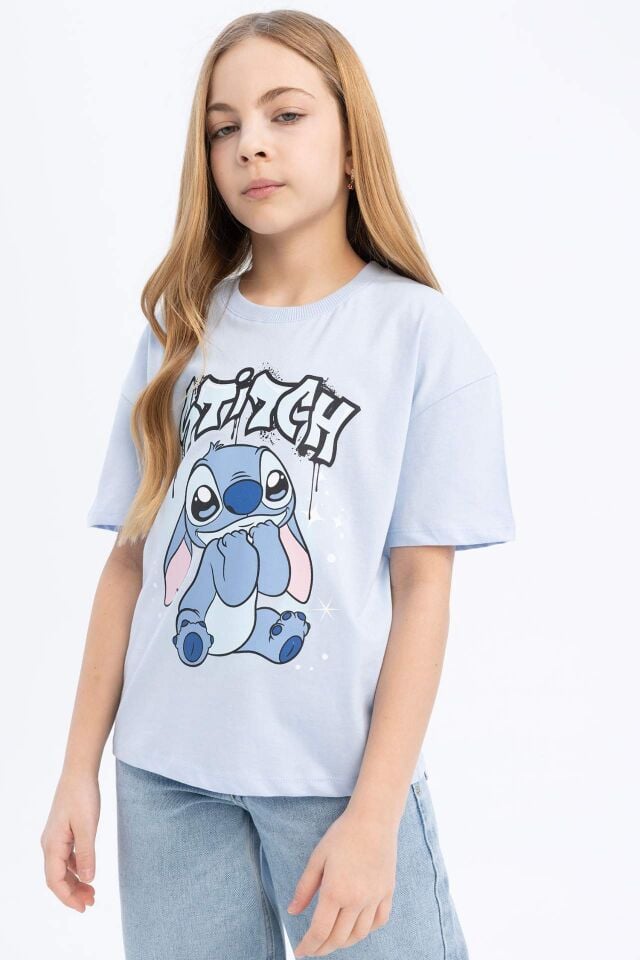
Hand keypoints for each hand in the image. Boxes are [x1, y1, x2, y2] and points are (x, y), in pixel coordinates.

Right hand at [40, 770, 98, 911]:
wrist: (78, 772)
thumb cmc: (82, 796)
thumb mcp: (88, 826)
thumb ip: (87, 854)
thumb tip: (88, 880)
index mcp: (52, 845)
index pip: (55, 881)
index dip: (68, 897)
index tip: (83, 908)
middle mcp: (49, 844)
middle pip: (57, 878)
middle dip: (72, 893)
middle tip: (91, 903)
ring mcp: (55, 838)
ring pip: (61, 869)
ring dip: (75, 882)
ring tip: (91, 893)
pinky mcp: (63, 832)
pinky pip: (66, 858)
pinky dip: (76, 868)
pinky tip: (87, 872)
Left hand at [287, 806, 396, 956]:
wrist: (373, 819)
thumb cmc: (342, 835)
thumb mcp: (317, 858)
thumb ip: (304, 888)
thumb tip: (292, 912)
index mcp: (335, 891)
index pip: (320, 931)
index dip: (309, 946)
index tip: (300, 952)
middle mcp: (357, 900)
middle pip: (338, 937)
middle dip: (323, 948)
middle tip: (313, 950)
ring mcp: (375, 898)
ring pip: (359, 934)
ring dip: (344, 943)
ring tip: (332, 941)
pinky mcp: (387, 892)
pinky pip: (379, 922)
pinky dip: (366, 931)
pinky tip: (357, 929)